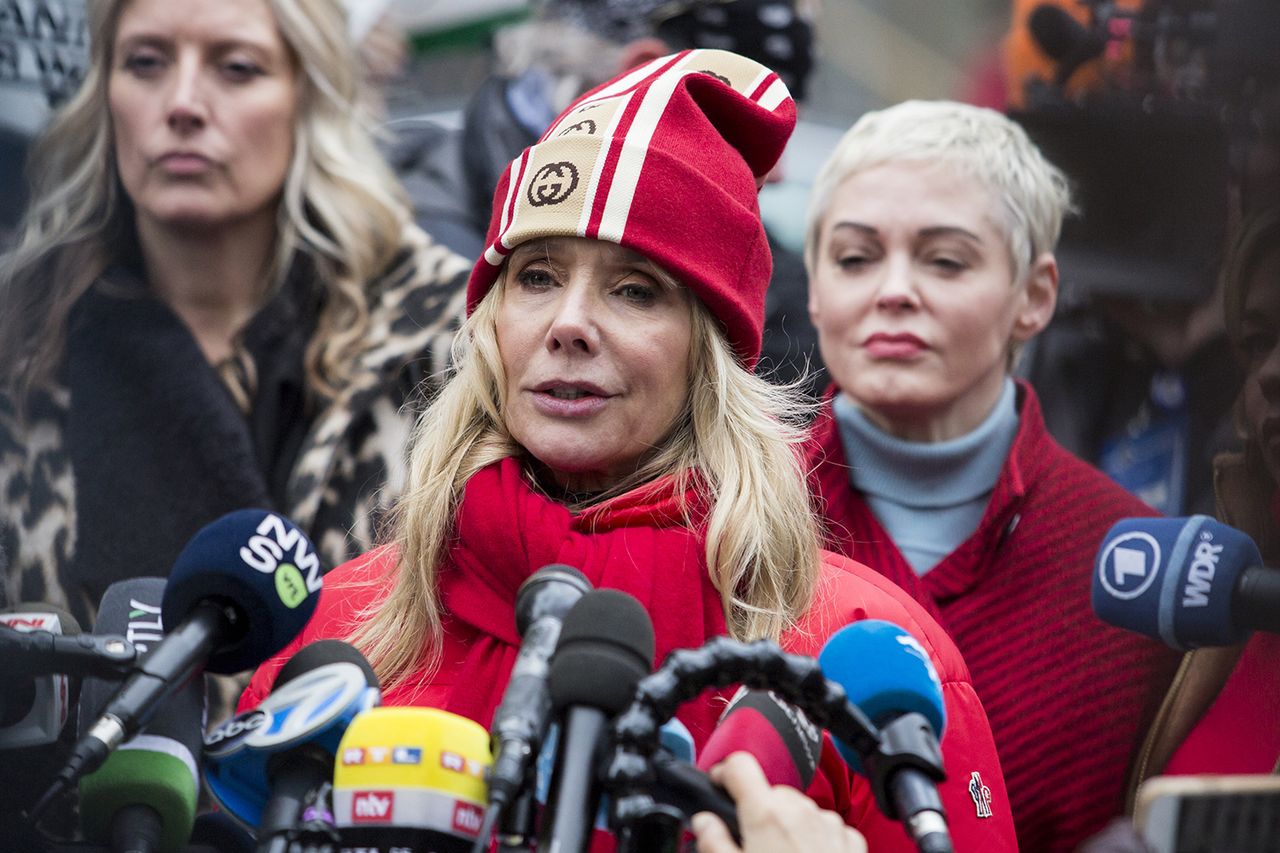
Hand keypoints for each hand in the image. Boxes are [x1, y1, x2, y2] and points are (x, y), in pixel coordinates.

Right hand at [691, 752, 866, 852]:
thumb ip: (715, 842)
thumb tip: (704, 822)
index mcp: (766, 814)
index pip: (739, 765)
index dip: (723, 773)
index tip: (719, 785)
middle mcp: (800, 810)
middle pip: (770, 791)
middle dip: (757, 810)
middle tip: (750, 843)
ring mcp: (829, 823)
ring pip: (799, 808)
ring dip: (787, 824)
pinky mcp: (851, 840)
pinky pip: (825, 826)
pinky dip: (814, 837)